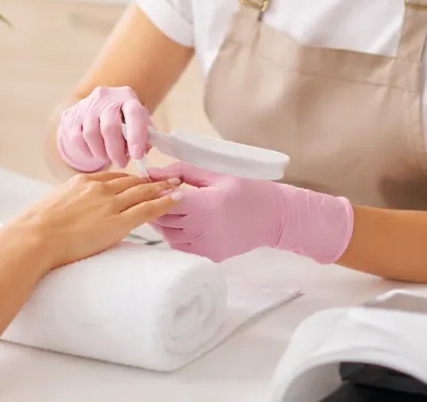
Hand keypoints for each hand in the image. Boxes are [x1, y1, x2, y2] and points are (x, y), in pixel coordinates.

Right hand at [1, 172, 182, 269]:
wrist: (35, 238)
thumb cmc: (36, 228)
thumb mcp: (53, 205)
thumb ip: (68, 204)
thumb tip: (69, 213)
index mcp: (82, 182)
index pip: (113, 177)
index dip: (130, 179)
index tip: (139, 180)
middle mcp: (99, 188)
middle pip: (132, 181)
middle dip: (151, 180)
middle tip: (167, 178)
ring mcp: (110, 204)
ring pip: (143, 192)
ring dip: (162, 188)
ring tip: (177, 186)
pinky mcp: (117, 222)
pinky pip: (147, 209)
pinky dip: (164, 203)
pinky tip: (176, 199)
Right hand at [57, 86, 152, 171]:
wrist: (96, 109)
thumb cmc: (123, 119)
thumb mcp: (137, 122)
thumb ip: (144, 135)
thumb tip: (142, 152)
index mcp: (127, 96)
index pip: (134, 114)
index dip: (136, 136)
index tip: (137, 156)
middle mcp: (106, 97)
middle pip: (109, 127)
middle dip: (116, 151)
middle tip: (122, 163)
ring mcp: (86, 105)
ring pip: (91, 134)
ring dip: (101, 152)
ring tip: (108, 158)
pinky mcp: (72, 116)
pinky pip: (76, 138)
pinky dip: (87, 150)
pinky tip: (95, 153)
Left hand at [146, 163, 353, 263]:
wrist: (275, 217)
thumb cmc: (247, 190)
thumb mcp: (216, 173)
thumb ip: (182, 171)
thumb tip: (152, 172)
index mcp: (204, 205)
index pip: (164, 202)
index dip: (156, 192)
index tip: (156, 184)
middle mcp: (202, 229)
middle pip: (163, 220)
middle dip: (156, 206)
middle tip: (159, 195)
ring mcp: (206, 246)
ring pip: (169, 236)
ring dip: (164, 222)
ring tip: (171, 208)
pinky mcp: (210, 256)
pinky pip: (181, 247)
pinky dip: (176, 235)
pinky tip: (183, 223)